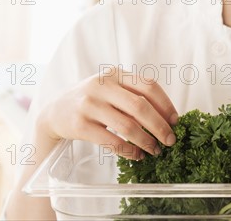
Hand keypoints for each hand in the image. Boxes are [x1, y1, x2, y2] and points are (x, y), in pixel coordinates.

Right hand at [38, 67, 177, 159]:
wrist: (55, 111)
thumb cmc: (92, 101)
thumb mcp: (110, 88)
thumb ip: (133, 95)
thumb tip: (166, 118)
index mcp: (115, 73)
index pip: (148, 85)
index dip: (165, 104)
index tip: (175, 121)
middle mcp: (102, 85)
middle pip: (140, 106)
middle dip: (160, 126)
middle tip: (170, 140)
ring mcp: (89, 104)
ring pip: (127, 126)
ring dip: (146, 141)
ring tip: (155, 150)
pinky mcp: (80, 125)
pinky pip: (111, 141)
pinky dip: (128, 151)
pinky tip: (137, 155)